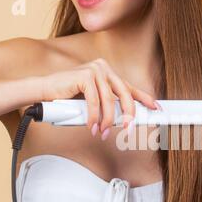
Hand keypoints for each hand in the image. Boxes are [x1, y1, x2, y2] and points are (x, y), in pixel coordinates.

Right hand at [39, 58, 159, 137]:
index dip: (145, 98)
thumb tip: (125, 119)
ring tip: (103, 132)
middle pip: (125, 95)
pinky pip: (95, 102)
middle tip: (128, 129)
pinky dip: (94, 117)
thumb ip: (107, 105)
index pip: (130, 88)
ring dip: (107, 121)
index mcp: (108, 73)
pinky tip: (92, 126)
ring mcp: (95, 69)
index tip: (156, 108)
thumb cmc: (67, 98)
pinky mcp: (85, 75)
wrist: (44, 90)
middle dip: (128, 115)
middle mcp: (104, 68)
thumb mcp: (93, 101)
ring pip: (109, 101)